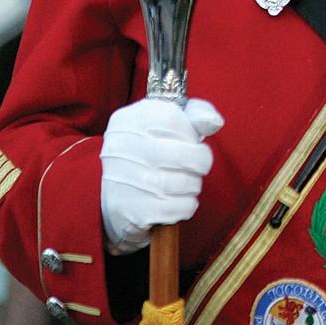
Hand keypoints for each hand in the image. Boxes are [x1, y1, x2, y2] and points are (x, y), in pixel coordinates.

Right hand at [100, 97, 222, 254]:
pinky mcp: (131, 210)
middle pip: (182, 154)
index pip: (172, 118)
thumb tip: (214, 121)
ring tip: (187, 182)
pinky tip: (179, 199)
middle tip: (199, 165)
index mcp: (130, 119)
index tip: (191, 140)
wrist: (110, 196)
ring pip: (182, 183)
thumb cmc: (146, 153)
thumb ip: (192, 115)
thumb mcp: (161, 123)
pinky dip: (186, 205)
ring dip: (194, 184)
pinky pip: (176, 208)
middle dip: (200, 162)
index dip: (190, 132)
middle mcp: (121, 146)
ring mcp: (124, 179)